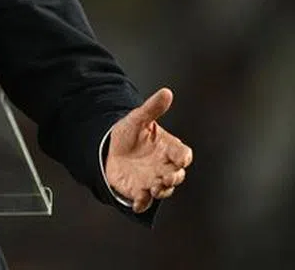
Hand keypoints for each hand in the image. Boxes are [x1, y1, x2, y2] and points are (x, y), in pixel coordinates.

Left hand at [105, 87, 193, 212]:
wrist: (111, 149)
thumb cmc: (130, 134)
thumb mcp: (138, 119)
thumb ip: (152, 108)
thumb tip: (166, 92)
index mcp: (168, 149)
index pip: (183, 154)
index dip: (183, 157)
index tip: (182, 158)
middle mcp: (164, 166)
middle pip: (177, 175)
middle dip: (174, 177)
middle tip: (168, 176)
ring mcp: (152, 180)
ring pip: (163, 189)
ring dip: (161, 190)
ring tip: (155, 188)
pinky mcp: (139, 190)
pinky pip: (143, 200)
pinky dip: (142, 203)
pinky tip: (138, 204)